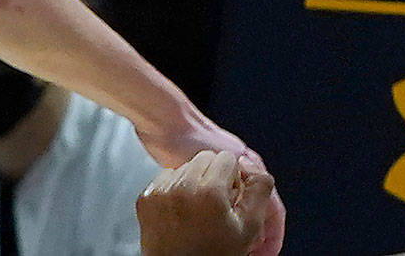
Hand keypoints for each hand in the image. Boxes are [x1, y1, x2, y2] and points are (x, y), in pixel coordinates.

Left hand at [138, 150, 278, 255]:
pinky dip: (175, 188)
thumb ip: (258, 192)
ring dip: (194, 180)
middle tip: (217, 201)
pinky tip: (183, 210)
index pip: (226, 158)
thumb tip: (252, 166)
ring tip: (199, 208)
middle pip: (204, 157)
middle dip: (214, 175)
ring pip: (184, 167)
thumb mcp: (248, 227)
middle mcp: (182, 187)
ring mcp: (160, 192)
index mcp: (210, 192)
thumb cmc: (216, 253)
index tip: (232, 194)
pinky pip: (164, 178)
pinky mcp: (145, 197)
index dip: (233, 176)